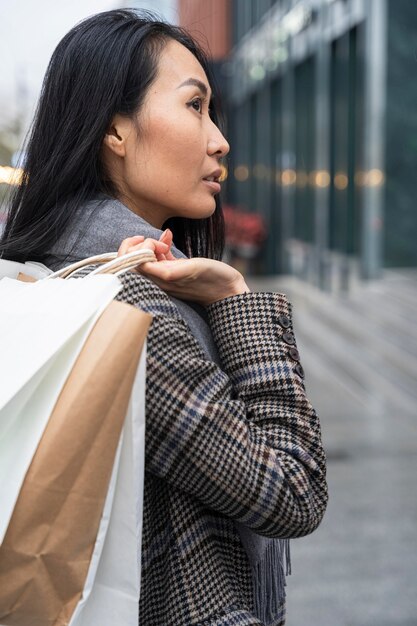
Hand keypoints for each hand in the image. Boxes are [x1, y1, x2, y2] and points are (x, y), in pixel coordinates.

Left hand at [117, 230, 249, 305]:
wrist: (230, 290)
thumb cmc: (213, 279)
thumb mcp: (191, 270)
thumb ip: (167, 269)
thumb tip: (144, 264)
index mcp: (159, 281)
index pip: (131, 264)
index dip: (137, 249)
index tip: (154, 242)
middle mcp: (158, 280)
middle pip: (132, 262)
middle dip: (137, 245)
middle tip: (152, 238)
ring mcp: (165, 276)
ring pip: (144, 258)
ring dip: (150, 244)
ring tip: (164, 239)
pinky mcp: (174, 271)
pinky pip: (158, 258)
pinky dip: (159, 246)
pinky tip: (169, 237)